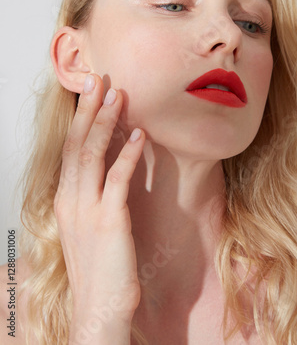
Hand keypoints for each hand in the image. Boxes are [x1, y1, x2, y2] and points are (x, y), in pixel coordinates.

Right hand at [54, 74, 144, 325]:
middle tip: (98, 80)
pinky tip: (140, 135)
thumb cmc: (99, 267)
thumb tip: (109, 169)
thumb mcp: (88, 227)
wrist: (98, 309)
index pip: (69, 150)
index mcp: (65, 200)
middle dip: (87, 110)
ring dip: (105, 122)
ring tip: (118, 96)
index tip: (89, 94)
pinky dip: (129, 154)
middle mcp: (70, 200)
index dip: (80, 120)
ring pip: (91, 155)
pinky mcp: (109, 221)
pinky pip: (118, 179)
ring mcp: (86, 210)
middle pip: (76, 145)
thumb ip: (93, 197)